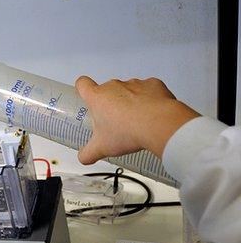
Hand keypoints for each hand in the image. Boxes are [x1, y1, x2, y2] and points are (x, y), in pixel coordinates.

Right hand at [75, 76, 199, 163]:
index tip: (88, 99)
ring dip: (130, 102)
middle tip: (116, 122)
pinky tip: (152, 113)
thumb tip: (83, 158)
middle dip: (110, 104)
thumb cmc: (126, 132)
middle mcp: (114, 86)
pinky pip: (149, 90)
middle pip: (107, 90)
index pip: (83, 84)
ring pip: (129, 90)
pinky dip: (150, 99)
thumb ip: (88, 154)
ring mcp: (135, 83)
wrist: (159, 125)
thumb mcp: (101, 148)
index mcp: (98, 98)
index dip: (83, 89)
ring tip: (137, 121)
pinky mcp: (154, 84)